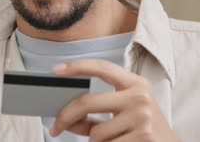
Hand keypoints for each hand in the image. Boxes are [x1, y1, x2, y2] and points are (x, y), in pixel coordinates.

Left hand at [50, 59, 178, 141]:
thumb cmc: (144, 130)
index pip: (102, 67)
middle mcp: (139, 97)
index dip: (77, 66)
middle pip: (87, 102)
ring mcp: (142, 117)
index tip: (57, 69)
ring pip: (96, 133)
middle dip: (65, 117)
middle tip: (55, 128)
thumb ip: (94, 115)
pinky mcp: (143, 137)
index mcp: (135, 84)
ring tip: (110, 141)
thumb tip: (66, 120)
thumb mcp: (123, 115)